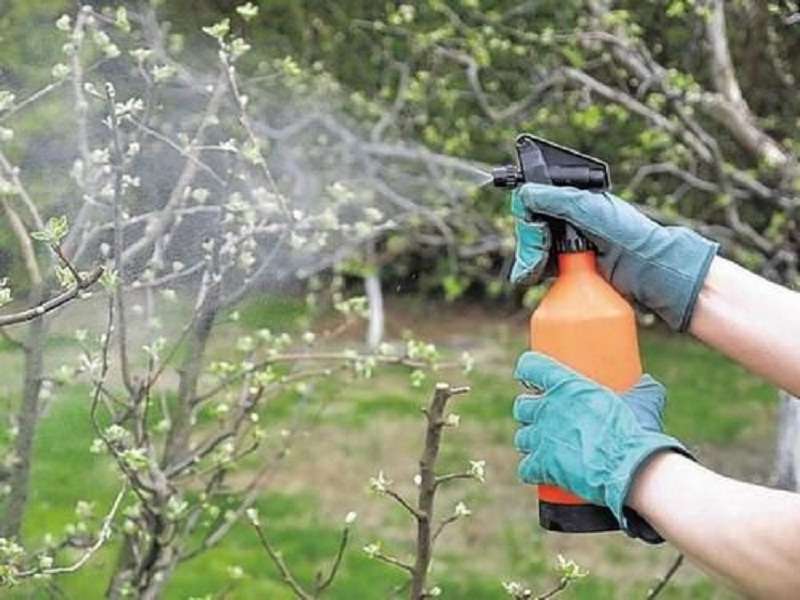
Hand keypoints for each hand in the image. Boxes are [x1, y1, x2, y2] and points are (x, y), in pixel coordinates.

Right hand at [510, 183, 717, 330]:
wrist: (654, 273)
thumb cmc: (631, 237)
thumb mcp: (592, 213)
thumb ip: (558, 200)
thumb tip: (526, 193)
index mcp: (574, 200)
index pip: (535, 203)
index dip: (528, 219)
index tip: (534, 235)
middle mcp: (570, 219)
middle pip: (532, 227)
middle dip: (529, 244)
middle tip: (535, 262)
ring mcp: (571, 243)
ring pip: (535, 247)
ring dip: (529, 260)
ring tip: (533, 273)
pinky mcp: (572, 266)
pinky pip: (543, 266)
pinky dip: (535, 271)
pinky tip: (536, 277)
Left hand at [513, 351, 687, 536]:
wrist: (631, 468)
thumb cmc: (636, 431)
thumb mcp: (642, 399)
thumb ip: (641, 388)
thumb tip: (646, 382)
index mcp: (565, 385)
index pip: (531, 366)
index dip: (529, 370)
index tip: (533, 378)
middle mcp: (547, 408)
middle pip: (522, 406)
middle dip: (531, 411)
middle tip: (546, 417)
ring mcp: (542, 438)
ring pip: (522, 437)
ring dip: (531, 441)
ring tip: (546, 445)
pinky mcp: (543, 465)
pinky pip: (525, 468)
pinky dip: (532, 471)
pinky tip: (540, 471)